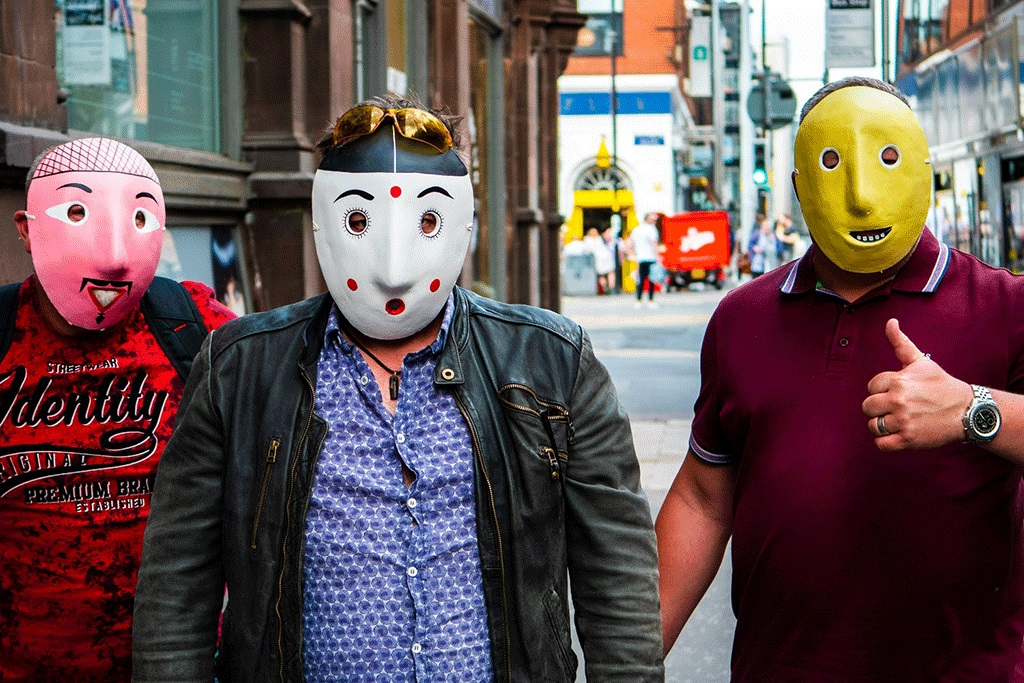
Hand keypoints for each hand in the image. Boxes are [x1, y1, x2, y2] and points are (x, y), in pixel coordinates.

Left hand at [862, 318, 972, 450]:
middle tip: (895, 408)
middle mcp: (899, 401)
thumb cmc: (941, 385)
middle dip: (878, 408)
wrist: (967, 411)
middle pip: (867, 407)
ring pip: (873, 426)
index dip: (882, 390)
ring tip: (897, 421)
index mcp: (899, 381)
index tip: (897, 392)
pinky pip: (881, 444)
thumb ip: (900, 343)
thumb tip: (890, 321)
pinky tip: (897, 434)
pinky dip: (885, 442)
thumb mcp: (921, 361)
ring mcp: (903, 421)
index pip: (871, 386)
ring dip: (882, 425)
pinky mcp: (908, 439)